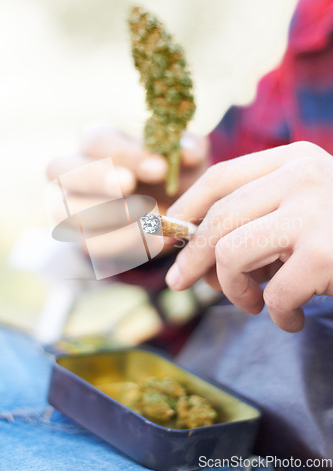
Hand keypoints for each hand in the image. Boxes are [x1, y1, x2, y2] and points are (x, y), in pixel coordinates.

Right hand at [46, 125, 208, 257]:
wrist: (171, 216)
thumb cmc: (172, 178)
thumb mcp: (185, 161)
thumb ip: (189, 150)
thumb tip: (188, 152)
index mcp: (98, 143)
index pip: (96, 140)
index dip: (125, 154)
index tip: (160, 168)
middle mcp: (73, 171)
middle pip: (58, 168)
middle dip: (96, 178)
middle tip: (130, 187)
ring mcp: (71, 207)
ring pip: (65, 210)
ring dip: (109, 216)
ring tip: (152, 219)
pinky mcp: (82, 238)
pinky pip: (89, 243)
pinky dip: (120, 243)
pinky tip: (151, 240)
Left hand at [166, 141, 332, 331]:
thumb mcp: (300, 214)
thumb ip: (254, 223)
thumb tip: (191, 257)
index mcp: (293, 160)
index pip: (220, 178)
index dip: (185, 209)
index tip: (163, 236)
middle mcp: (302, 175)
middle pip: (218, 218)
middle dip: (191, 258)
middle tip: (180, 284)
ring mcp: (314, 210)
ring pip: (232, 254)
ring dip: (234, 291)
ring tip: (254, 305)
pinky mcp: (326, 251)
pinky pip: (273, 293)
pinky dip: (275, 315)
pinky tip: (292, 319)